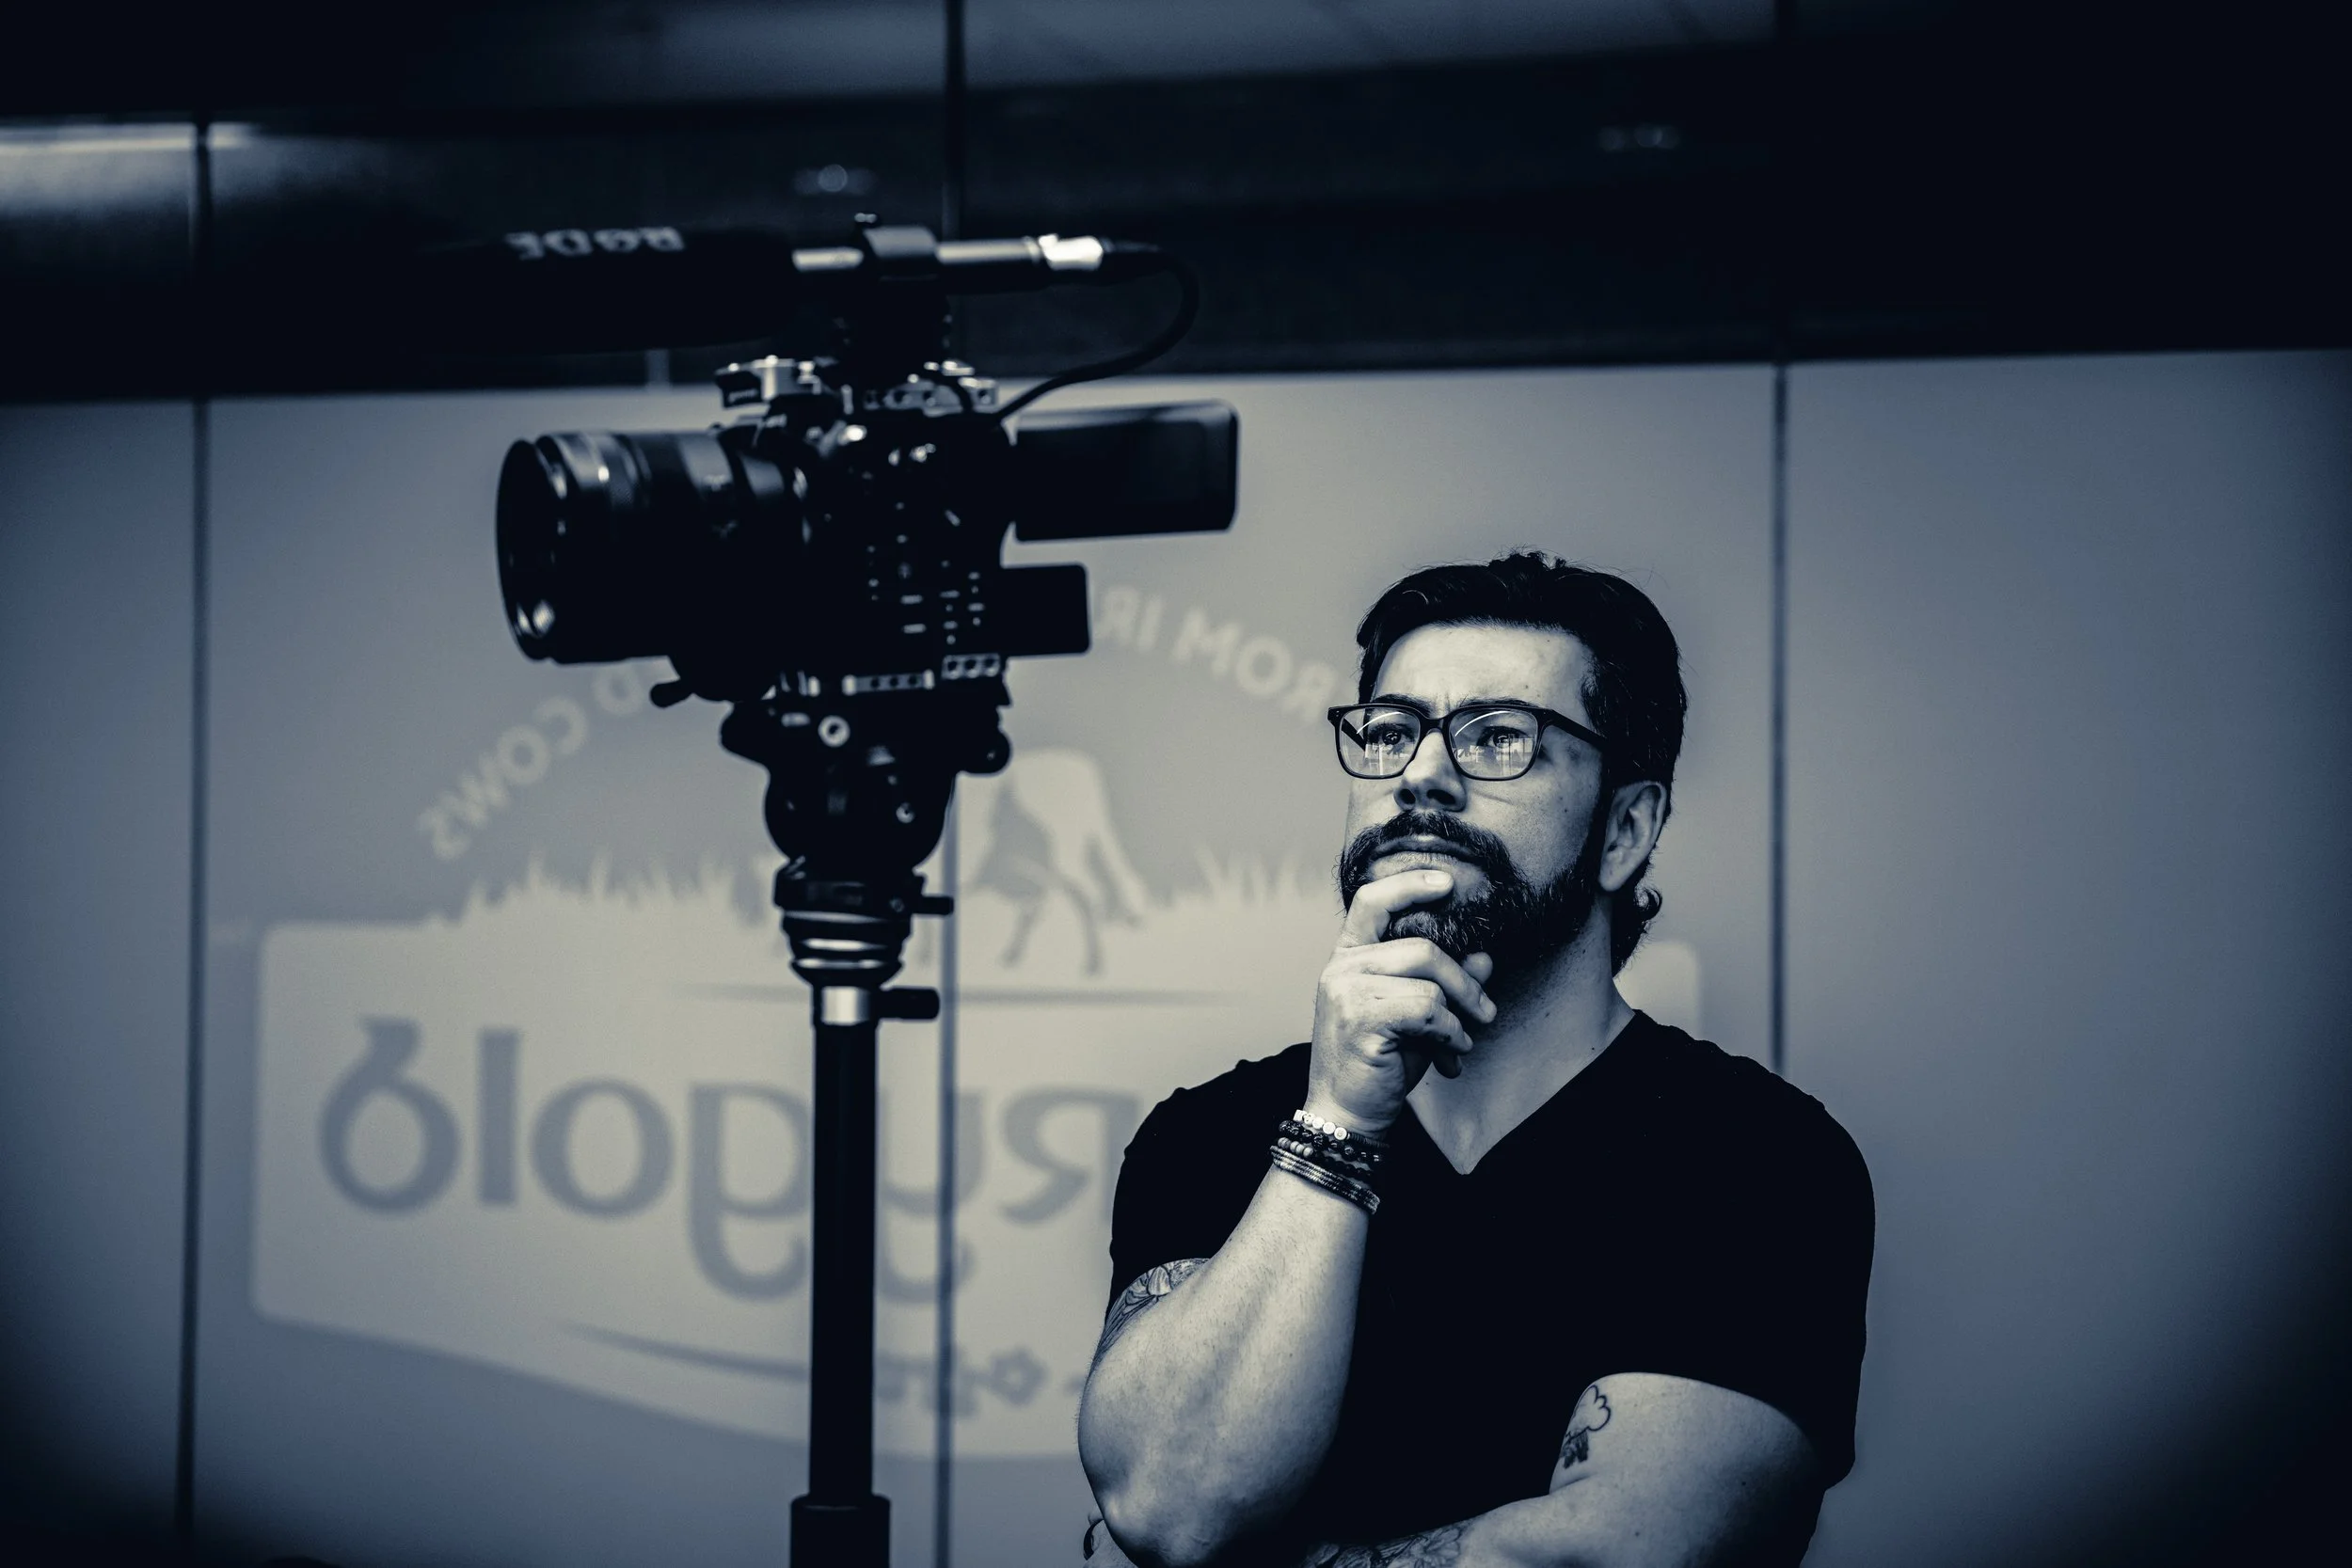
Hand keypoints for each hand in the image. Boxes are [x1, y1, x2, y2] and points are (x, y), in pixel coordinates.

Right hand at [1305, 869, 1496, 1134]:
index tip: (1447, 883)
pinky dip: (1450, 1032)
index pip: (1371, 900)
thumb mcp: (1418, 1017)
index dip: (1409, 884)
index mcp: (1349, 958)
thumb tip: (1485, 958)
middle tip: (1485, 1011)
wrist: (1348, 1115)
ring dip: (1459, 1014)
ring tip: (1461, 1041)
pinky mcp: (1360, 1017)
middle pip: (1421, 947)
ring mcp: (1346, 990)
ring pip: (1428, 980)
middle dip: (1463, 981)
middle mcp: (1341, 968)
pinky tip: (1450, 1055)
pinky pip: (1427, 1009)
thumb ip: (1445, 983)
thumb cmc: (1379, 1064)